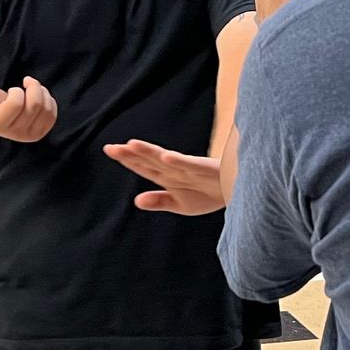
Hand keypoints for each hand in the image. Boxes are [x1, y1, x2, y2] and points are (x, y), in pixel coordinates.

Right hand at [0, 75, 56, 142]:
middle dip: (33, 86)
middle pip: (35, 105)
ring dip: (42, 92)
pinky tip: (40, 96)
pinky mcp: (40, 133)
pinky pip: (52, 115)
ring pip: (46, 109)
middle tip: (26, 82)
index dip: (17, 91)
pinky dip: (49, 100)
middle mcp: (14, 133)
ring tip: (32, 88)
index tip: (13, 90)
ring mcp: (29, 136)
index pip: (16, 103)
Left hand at [104, 140, 225, 214]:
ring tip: (131, 145)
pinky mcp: (206, 170)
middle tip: (110, 147)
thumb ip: (159, 201)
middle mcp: (177, 170)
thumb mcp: (181, 204)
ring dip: (150, 152)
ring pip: (166, 159)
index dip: (128, 159)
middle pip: (150, 160)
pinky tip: (165, 156)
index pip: (144, 167)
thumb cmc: (210, 194)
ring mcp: (191, 169)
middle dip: (131, 154)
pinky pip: (190, 165)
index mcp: (169, 177)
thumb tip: (136, 201)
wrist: (240, 191)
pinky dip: (178, 161)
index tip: (109, 149)